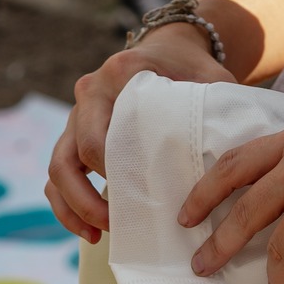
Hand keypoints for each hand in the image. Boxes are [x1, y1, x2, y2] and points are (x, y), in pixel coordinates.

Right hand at [45, 25, 235, 240]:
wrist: (171, 47)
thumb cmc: (191, 66)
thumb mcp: (208, 78)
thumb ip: (213, 105)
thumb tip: (225, 152)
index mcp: (119, 74)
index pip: (103, 131)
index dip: (115, 171)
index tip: (140, 196)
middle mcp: (90, 91)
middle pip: (73, 153)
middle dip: (89, 198)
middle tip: (118, 224)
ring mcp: (77, 113)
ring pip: (57, 168)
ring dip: (74, 207)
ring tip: (99, 236)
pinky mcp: (74, 133)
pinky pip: (57, 175)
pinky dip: (67, 206)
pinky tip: (90, 233)